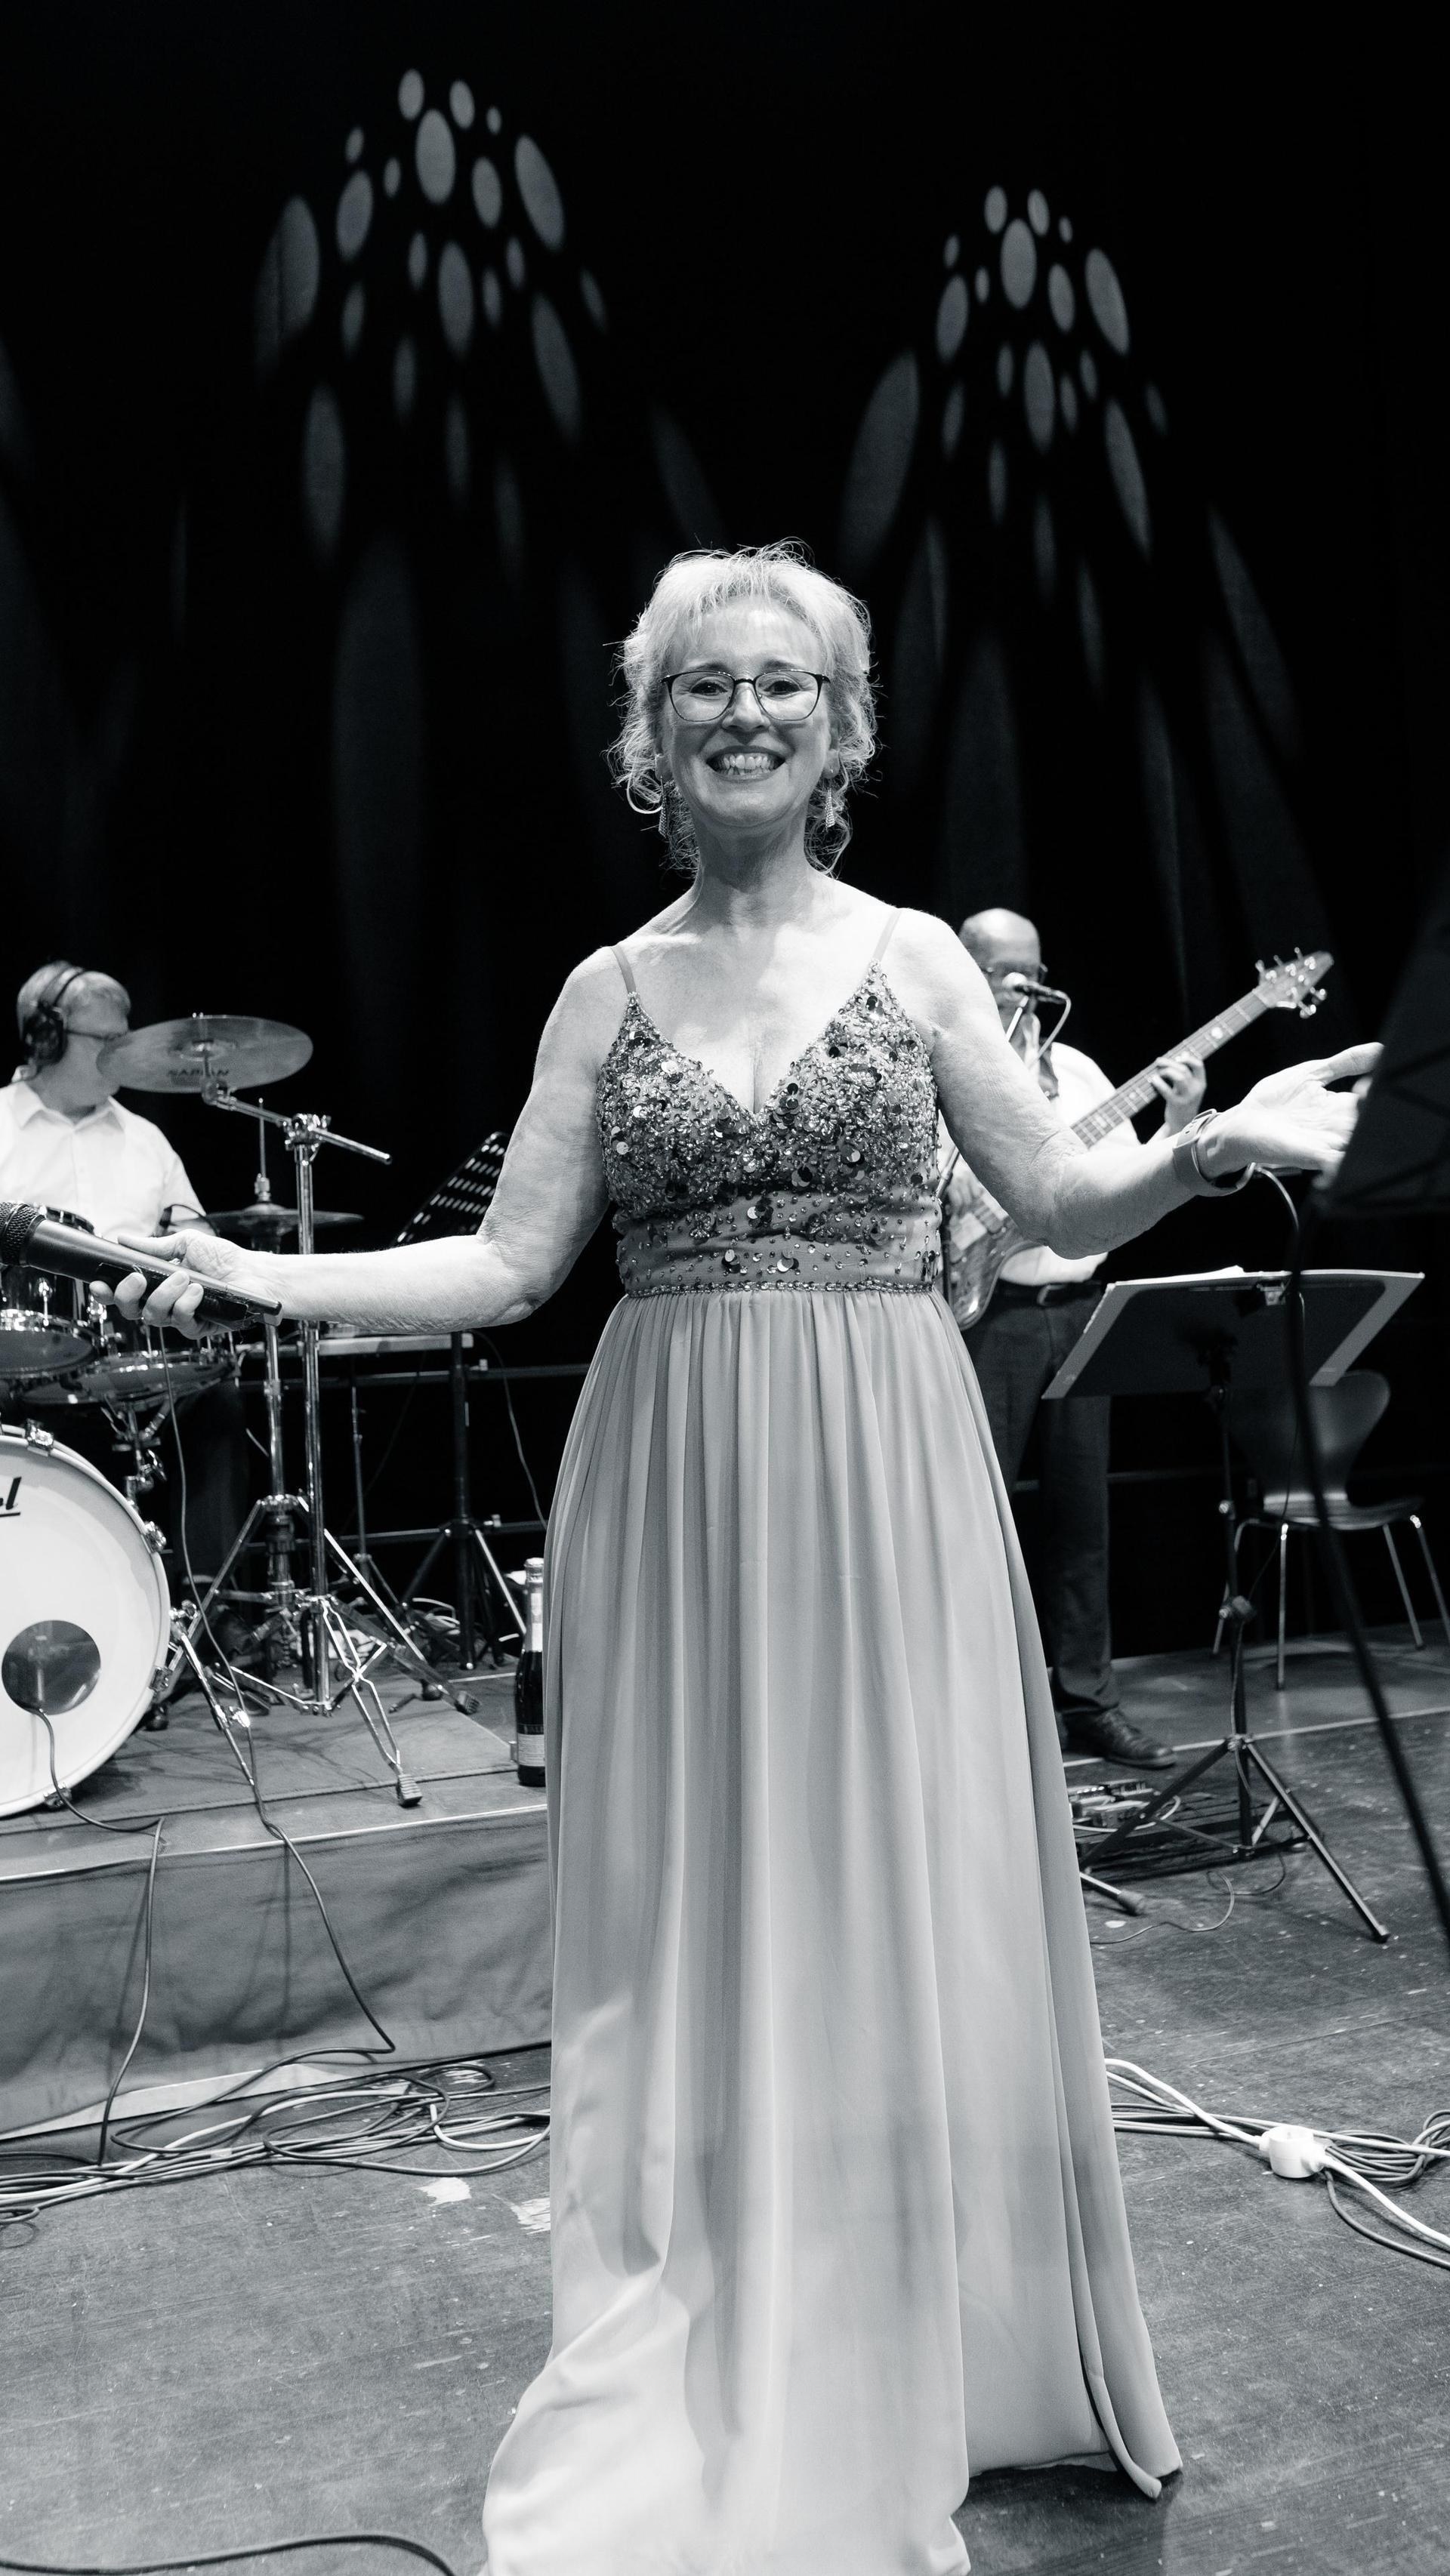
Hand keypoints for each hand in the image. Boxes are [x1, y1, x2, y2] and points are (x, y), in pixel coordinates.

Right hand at [96, 1228, 276, 1338]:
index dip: (107, 1292)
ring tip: (184, 1277)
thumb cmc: (224, 1259)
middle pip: (130, 1311)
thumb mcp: (186, 1244)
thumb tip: (125, 1239)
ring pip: (154, 1317)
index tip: (99, 1283)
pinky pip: (181, 1322)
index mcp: (156, 1283)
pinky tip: (197, 1291)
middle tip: (137, 1278)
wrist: (253, 1272)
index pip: (123, 1293)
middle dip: (128, 1295)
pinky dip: (187, 1304)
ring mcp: (180, 1316)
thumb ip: (155, 1246)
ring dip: (165, 1294)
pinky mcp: (198, 1327)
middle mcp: (164, 1302)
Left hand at [1151, 1052, 1206, 1133]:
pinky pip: (1167, 1090)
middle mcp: (1196, 1090)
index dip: (1188, 1058)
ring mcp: (1187, 1097)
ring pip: (1179, 1077)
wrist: (1182, 1124)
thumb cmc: (1182, 1102)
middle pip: (1184, 1069)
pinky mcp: (1176, 1104)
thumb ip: (1185, 1075)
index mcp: (1201, 1084)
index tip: (1178, 1057)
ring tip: (1158, 1072)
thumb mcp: (1188, 1089)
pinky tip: (1153, 1080)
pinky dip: (1159, 1083)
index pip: (1199, 1066)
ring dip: (1166, 1071)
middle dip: (1169, 1063)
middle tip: (1158, 1061)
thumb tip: (1178, 1056)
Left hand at [1204, 1044, 1381, 1180]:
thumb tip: (1379, 1048)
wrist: (1241, 1124)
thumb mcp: (1312, 1074)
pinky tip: (1347, 1156)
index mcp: (1341, 1107)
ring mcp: (1326, 1144)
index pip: (1372, 1099)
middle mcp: (1338, 1127)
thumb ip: (1344, 1062)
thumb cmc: (1274, 1099)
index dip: (1377, 1091)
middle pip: (1369, 1124)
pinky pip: (1335, 1163)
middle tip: (1368, 1098)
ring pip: (1358, 1144)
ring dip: (1365, 1137)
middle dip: (1374, 1113)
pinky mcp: (1310, 1157)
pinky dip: (1344, 1162)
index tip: (1372, 1081)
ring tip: (1365, 1123)